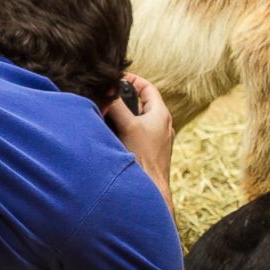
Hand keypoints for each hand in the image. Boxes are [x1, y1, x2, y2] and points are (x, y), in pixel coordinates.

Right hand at [101, 74, 174, 196]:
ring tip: (107, 115)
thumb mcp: (127, 126)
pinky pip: (137, 133)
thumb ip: (117, 105)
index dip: (132, 80)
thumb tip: (107, 88)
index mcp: (161, 114)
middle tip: (108, 97)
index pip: (147, 87)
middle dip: (124, 98)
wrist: (150, 189)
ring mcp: (157, 138)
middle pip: (141, 102)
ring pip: (138, 119)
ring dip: (122, 115)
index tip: (116, 79)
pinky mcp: (150, 150)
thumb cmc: (142, 158)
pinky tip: (112, 135)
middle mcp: (162, 125)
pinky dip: (125, 129)